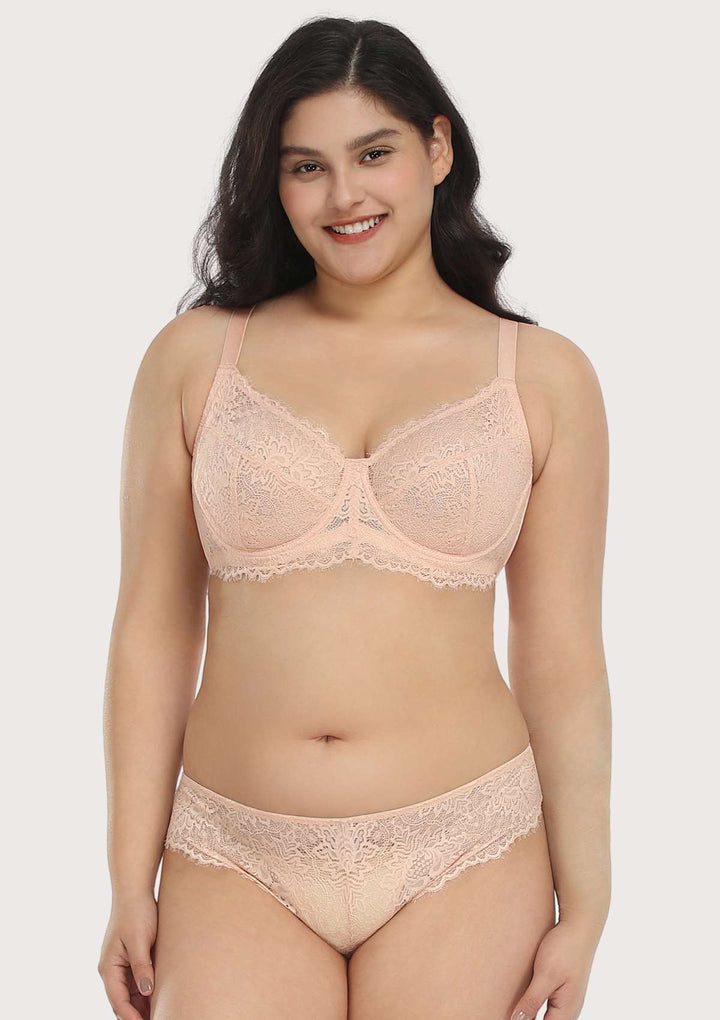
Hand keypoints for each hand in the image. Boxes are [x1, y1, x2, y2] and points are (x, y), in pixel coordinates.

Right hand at [98, 891, 157, 1019]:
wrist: (135, 891)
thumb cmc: (136, 913)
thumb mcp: (140, 940)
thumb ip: (142, 967)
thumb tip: (146, 992)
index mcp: (109, 967)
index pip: (118, 1001)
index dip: (131, 1016)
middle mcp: (112, 969)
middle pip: (124, 1001)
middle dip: (138, 1014)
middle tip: (159, 1019)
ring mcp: (122, 965)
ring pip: (132, 994)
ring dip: (144, 1005)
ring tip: (162, 1013)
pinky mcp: (132, 959)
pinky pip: (138, 982)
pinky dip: (147, 992)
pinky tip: (161, 999)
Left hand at [510, 918, 601, 1019]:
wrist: (580, 926)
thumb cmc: (564, 949)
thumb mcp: (545, 975)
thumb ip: (532, 1000)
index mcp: (566, 1011)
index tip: (510, 1017)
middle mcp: (569, 1010)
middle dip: (528, 1019)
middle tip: (509, 1013)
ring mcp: (567, 1000)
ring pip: (547, 1017)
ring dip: (531, 1015)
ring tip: (515, 1010)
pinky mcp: (563, 989)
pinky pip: (548, 1006)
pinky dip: (536, 1007)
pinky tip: (524, 1000)